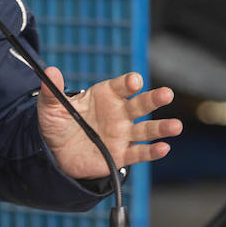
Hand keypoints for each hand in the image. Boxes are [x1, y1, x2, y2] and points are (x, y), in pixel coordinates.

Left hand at [36, 68, 181, 180]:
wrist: (56, 152)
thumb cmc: (58, 124)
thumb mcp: (51, 107)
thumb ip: (52, 91)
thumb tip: (50, 72)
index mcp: (105, 95)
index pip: (121, 86)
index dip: (128, 83)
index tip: (134, 81)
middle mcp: (119, 113)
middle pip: (140, 104)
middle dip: (154, 98)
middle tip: (166, 93)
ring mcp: (123, 134)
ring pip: (146, 129)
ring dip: (162, 128)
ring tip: (175, 126)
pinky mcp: (122, 154)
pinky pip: (139, 153)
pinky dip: (152, 151)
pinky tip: (163, 148)